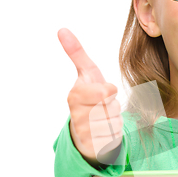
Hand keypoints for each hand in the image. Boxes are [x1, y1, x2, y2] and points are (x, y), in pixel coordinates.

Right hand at [58, 28, 122, 165]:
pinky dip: (114, 133)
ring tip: (103, 120)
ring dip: (115, 119)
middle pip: (113, 106)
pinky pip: (116, 136)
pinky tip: (104, 132)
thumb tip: (62, 29)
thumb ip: (77, 54)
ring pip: (116, 121)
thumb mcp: (87, 75)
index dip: (109, 91)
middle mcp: (76, 115)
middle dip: (114, 105)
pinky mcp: (93, 147)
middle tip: (103, 107)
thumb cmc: (90, 99)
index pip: (105, 91)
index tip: (104, 92)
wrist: (87, 131)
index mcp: (75, 96)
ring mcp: (84, 133)